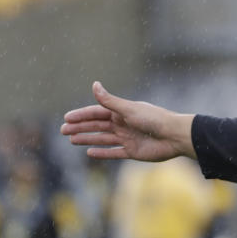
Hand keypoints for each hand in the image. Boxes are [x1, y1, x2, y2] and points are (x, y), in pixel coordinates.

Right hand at [61, 81, 195, 160]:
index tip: (66, 118)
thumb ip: (110, 101)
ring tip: (72, 140)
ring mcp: (128, 138)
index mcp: (123, 112)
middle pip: (98, 126)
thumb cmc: (154, 119)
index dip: (82, 115)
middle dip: (80, 127)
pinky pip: (114, 152)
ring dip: (87, 138)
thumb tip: (94, 84)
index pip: (97, 113)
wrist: (174, 136)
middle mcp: (124, 124)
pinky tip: (89, 152)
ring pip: (103, 138)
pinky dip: (102, 153)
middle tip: (63, 130)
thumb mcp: (129, 109)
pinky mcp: (133, 151)